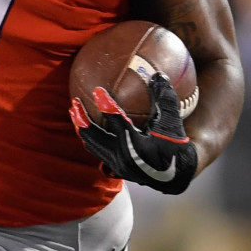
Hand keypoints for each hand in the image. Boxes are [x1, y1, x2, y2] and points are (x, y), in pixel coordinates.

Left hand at [70, 72, 197, 194]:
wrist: (177, 176)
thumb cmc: (177, 146)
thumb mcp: (173, 123)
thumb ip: (166, 99)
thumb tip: (159, 74)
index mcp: (139, 147)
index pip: (118, 123)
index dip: (106, 105)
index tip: (97, 90)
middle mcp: (125, 159)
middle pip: (96, 137)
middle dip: (83, 119)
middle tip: (75, 101)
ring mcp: (117, 165)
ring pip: (93, 145)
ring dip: (82, 128)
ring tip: (74, 111)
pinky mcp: (114, 168)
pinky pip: (96, 150)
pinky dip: (89, 136)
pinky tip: (85, 124)